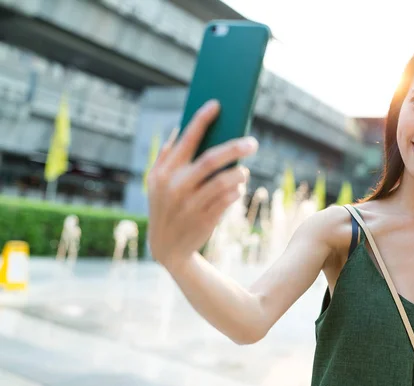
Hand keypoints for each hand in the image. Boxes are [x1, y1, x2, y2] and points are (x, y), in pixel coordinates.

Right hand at [147, 100, 257, 268]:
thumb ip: (166, 157)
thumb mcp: (156, 184)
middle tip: (253, 142)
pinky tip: (237, 189)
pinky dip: (236, 191)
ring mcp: (191, 204)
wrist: (166, 248)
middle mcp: (176, 186)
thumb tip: (180, 129)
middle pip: (212, 159)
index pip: (187, 139)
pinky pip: (228, 199)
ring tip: (243, 171)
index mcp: (164, 172)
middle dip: (235, 147)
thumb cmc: (165, 207)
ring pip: (225, 181)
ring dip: (239, 174)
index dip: (202, 120)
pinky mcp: (205, 220)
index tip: (217, 105)